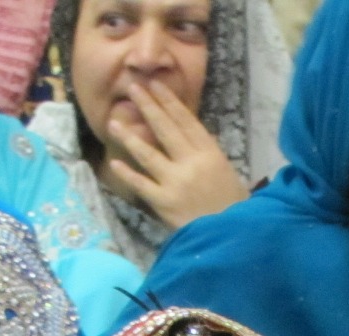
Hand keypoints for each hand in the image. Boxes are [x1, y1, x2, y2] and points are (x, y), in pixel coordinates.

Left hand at [103, 79, 249, 230]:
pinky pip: (141, 185)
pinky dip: (127, 174)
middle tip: (132, 88)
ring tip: (114, 122)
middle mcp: (192, 162)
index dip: (169, 101)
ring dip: (129, 137)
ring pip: (148, 154)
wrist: (233, 236)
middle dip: (147, 106)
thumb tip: (186, 138)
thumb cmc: (234, 206)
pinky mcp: (164, 203)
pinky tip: (114, 163)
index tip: (155, 85)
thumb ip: (206, 155)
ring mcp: (176, 182)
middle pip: (165, 129)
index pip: (186, 121)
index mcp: (210, 153)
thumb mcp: (226, 173)